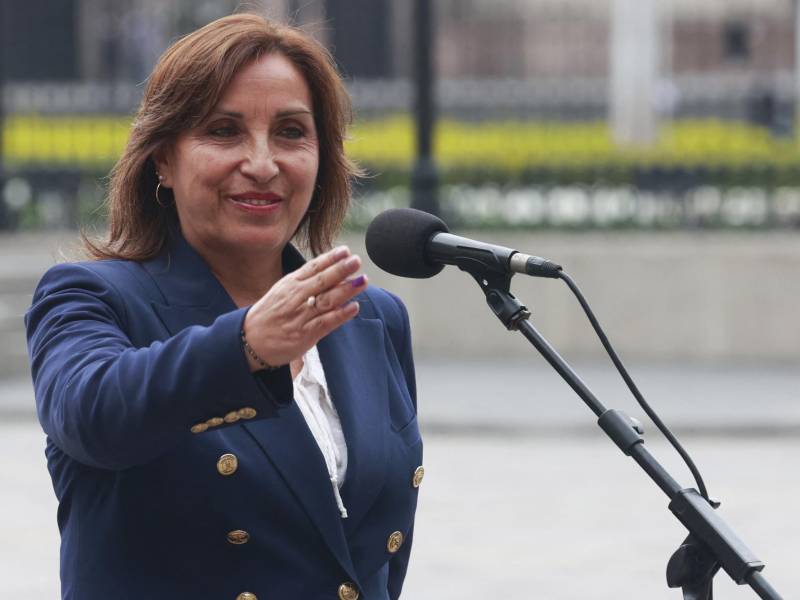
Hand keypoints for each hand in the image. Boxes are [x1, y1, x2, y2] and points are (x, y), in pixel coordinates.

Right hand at [242, 246, 367, 370]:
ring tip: (362, 280)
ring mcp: (300, 316)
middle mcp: (295, 298)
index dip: (330, 258)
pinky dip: (341, 314)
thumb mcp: (281, 291)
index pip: (312, 268)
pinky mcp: (304, 334)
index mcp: (289, 284)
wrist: (248, 341)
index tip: (345, 250)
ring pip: (326, 300)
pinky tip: (354, 307)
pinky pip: (326, 322)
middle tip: (357, 261)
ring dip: (346, 289)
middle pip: (322, 281)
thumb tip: (331, 270)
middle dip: (341, 269)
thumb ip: (304, 282)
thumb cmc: (270, 314)